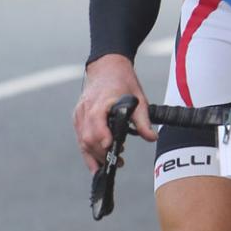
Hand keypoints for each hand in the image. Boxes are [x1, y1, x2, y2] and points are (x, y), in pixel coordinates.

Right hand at [74, 55, 154, 171]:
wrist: (107, 67)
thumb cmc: (123, 82)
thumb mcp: (138, 99)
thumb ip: (143, 120)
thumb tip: (151, 138)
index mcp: (100, 103)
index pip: (97, 124)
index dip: (102, 137)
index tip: (111, 148)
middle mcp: (86, 109)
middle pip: (88, 137)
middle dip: (102, 153)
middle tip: (119, 161)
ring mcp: (80, 114)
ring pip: (82, 141)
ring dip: (95, 156)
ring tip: (113, 162)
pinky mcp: (78, 118)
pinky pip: (80, 138)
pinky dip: (88, 151)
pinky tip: (98, 163)